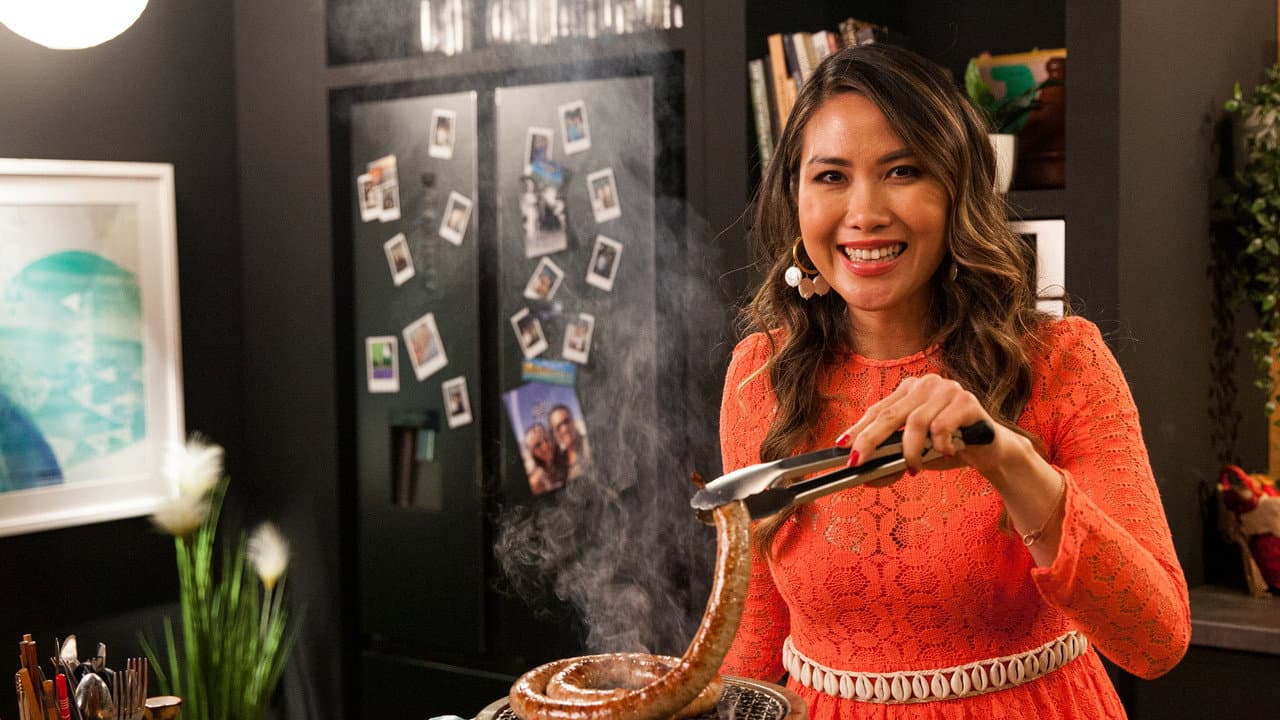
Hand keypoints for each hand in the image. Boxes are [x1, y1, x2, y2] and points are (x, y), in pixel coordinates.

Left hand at [833, 374, 1024, 486]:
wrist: (990, 449)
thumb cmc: (949, 447)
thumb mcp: (917, 455)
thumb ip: (892, 461)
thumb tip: (867, 478)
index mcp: (910, 390)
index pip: (878, 410)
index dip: (859, 429)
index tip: (842, 446)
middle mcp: (926, 384)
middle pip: (890, 414)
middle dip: (870, 440)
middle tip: (859, 462)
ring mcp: (947, 389)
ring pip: (916, 422)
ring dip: (911, 451)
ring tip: (915, 468)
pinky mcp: (966, 400)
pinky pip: (942, 426)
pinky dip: (939, 445)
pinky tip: (947, 452)